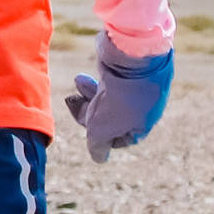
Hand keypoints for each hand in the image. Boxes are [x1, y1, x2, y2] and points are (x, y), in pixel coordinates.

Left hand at [64, 34, 174, 163]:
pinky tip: (84, 74)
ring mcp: (136, 87)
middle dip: (87, 110)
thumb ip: (97, 144)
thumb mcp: (102, 128)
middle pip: (109, 116)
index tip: (89, 128)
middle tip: (70, 100)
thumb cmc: (119, 97)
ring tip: (78, 80)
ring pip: (106, 96)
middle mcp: (142, 107)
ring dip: (88, 92)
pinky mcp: (128, 69)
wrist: (133, 55)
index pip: (119, 139)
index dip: (100, 136)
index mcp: (142, 124)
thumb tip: (98, 158)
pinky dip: (94, 78)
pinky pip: (108, 79)